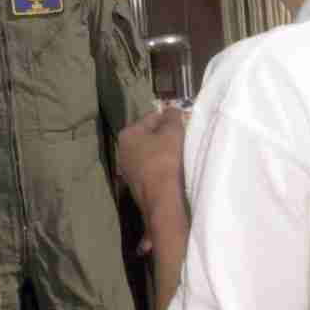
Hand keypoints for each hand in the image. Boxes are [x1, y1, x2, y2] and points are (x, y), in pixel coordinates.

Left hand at [116, 106, 187, 232]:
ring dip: (167, 151)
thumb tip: (171, 110)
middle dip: (168, 135)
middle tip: (186, 137)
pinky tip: (177, 169)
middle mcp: (123, 151)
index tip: (185, 122)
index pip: (151, 117)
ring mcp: (129, 169)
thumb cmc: (166, 160)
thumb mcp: (172, 132)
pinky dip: (165, 166)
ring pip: (152, 153)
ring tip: (184, 153)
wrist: (162, 199)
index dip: (169, 117)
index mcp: (127, 134)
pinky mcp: (138, 184)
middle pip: (150, 136)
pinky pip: (154, 168)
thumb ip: (172, 117)